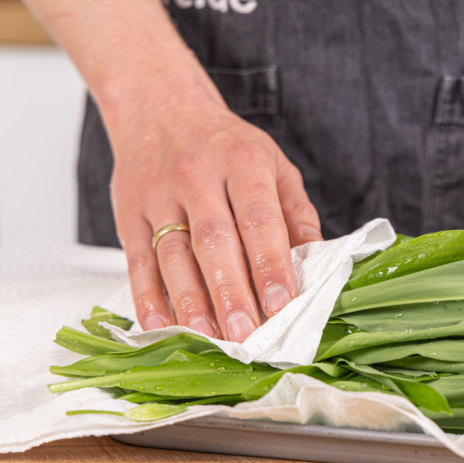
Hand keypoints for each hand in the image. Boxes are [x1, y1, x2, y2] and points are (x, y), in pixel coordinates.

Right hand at [110, 94, 321, 341]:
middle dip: (231, 292)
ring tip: (209, 336)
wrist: (159, 106)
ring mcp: (158, 196)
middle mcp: (197, 177)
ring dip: (190, 301)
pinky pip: (137, 261)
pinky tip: (162, 325)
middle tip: (246, 334)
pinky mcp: (128, 213)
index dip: (270, 264)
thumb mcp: (274, 163)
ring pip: (173, 255)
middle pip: (214, 242)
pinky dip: (148, 297)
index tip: (282, 303)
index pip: (259, 220)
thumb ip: (296, 212)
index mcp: (242, 162)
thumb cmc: (226, 144)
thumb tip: (316, 260)